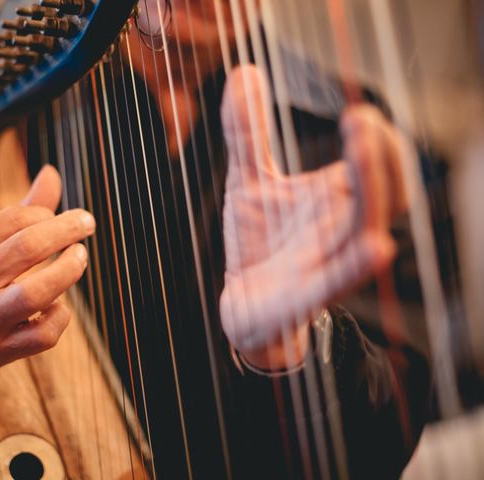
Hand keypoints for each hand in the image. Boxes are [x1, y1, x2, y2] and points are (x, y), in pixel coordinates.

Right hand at [0, 165, 95, 385]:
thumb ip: (19, 210)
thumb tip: (52, 172)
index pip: (16, 219)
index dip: (49, 215)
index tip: (63, 218)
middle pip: (28, 247)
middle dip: (68, 230)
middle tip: (87, 223)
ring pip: (37, 293)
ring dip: (69, 270)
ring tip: (80, 257)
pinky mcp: (2, 349)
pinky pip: (45, 333)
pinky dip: (62, 315)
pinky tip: (58, 304)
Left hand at [219, 66, 405, 368]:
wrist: (244, 298)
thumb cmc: (259, 239)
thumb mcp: (248, 179)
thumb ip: (247, 132)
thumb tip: (244, 72)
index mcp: (337, 200)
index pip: (376, 166)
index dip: (376, 140)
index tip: (358, 114)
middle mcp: (342, 229)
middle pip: (384, 194)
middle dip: (378, 158)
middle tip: (363, 122)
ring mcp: (329, 264)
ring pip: (367, 233)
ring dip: (373, 198)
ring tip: (365, 158)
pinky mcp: (308, 295)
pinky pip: (339, 281)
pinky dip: (357, 266)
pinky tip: (378, 249)